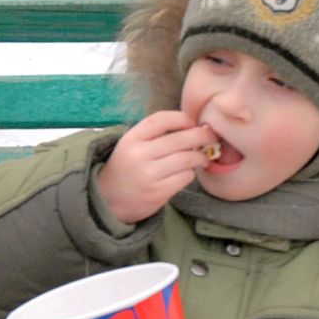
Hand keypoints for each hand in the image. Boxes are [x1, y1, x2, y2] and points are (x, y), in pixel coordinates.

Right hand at [95, 111, 217, 223]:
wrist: (107, 201)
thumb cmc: (126, 168)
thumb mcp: (131, 145)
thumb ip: (155, 135)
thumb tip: (193, 127)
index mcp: (132, 138)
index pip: (161, 119)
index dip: (182, 118)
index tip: (192, 123)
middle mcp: (139, 154)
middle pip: (180, 138)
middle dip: (202, 136)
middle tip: (210, 137)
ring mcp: (149, 175)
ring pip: (187, 159)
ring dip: (200, 157)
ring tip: (202, 158)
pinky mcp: (158, 192)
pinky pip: (185, 177)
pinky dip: (190, 174)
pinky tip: (186, 173)